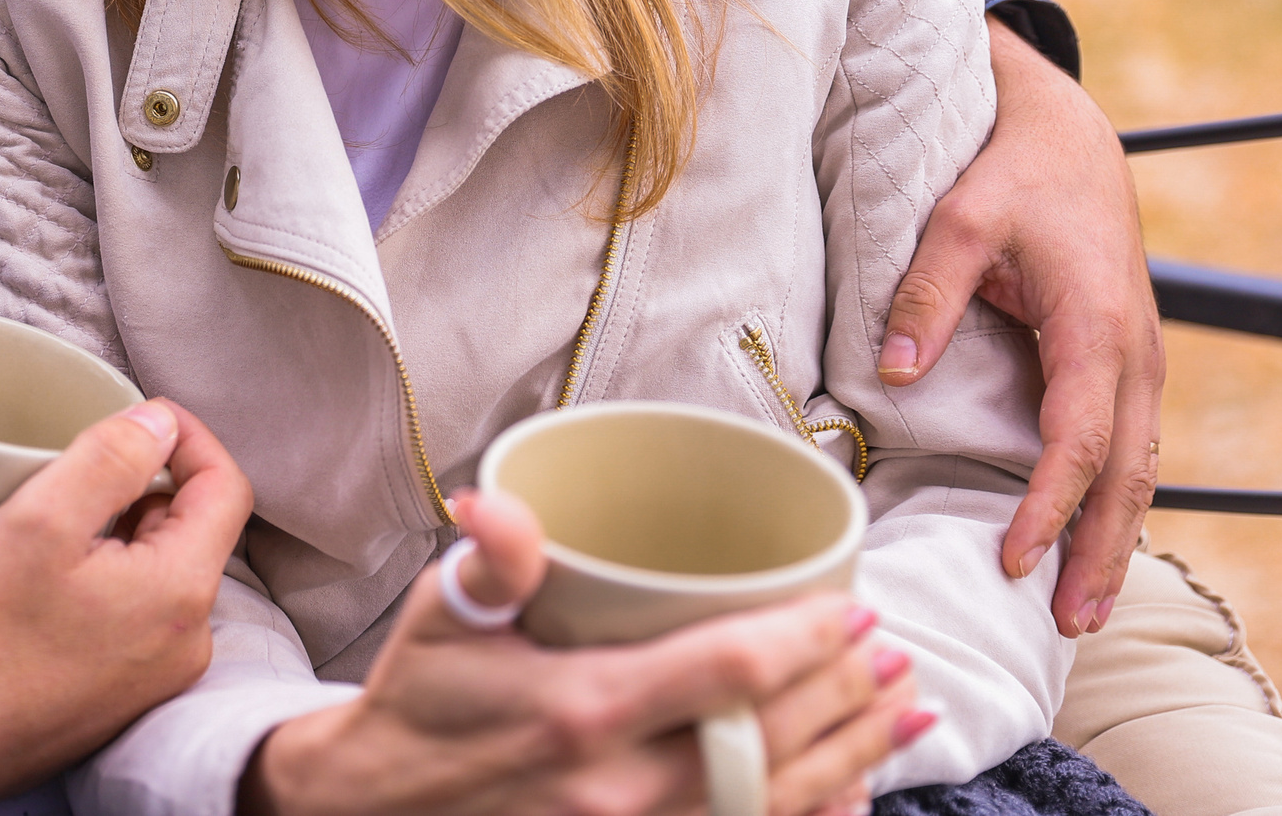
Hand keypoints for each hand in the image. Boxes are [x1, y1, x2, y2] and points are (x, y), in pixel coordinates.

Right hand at [0, 398, 252, 813]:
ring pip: (163, 572)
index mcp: (182, 591)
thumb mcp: (43, 517)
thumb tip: (159, 422)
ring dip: (124, 536)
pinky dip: (111, 582)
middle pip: (193, 530)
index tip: (143, 416)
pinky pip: (141, 617)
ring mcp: (161, 676)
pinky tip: (53, 585)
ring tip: (57, 533)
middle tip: (76, 477)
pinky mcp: (127, 697)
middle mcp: (189, 640)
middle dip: (146, 489)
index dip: (190, 437)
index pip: (225, 487)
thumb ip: (112, 456)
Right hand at [241, 492, 923, 815]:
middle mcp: (620, 788)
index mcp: (583, 712)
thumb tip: (496, 497)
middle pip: (771, 742)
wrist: (375, 810)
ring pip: (773, 802)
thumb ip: (490, 560)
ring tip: (906, 711)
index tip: (851, 608)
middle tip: (894, 649)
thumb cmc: (420, 699)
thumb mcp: (442, 617)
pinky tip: (854, 794)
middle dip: (846, 695)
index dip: (805, 641)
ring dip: (852, 756)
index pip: (727, 674)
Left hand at [881, 16, 1162, 637]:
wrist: (1069, 136)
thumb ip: (926, 295)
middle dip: (1100, 552)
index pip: (1077, 440)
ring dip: (1114, 539)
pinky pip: (1129, 444)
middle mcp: (1133, 352)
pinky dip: (1113, 500)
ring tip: (1083, 610)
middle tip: (1068, 624)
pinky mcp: (1127, 361)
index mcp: (1096, 324)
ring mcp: (1139, 360)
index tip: (1016, 558)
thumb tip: (893, 373)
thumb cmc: (1011, 173)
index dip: (1050, 506)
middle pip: (1126, 474)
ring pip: (1139, 468)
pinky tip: (1089, 542)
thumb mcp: (959, 217)